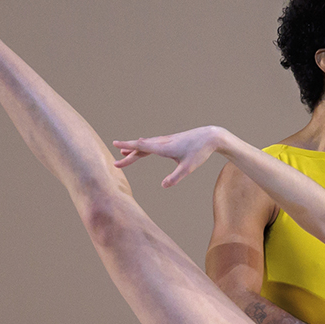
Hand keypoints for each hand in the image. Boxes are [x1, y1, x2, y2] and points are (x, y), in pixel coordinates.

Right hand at [112, 126, 226, 186]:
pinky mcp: (171, 141)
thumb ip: (175, 178)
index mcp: (163, 147)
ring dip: (134, 150)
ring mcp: (166, 141)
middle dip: (127, 154)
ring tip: (124, 153)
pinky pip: (153, 144)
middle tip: (115, 163)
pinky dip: (144, 146)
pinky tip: (143, 146)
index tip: (114, 145)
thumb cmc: (199, 152)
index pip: (141, 147)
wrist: (210, 137)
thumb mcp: (188, 168)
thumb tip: (163, 186)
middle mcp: (162, 142)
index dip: (127, 147)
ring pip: (146, 145)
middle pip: (140, 148)